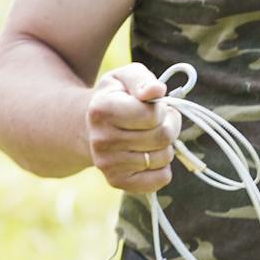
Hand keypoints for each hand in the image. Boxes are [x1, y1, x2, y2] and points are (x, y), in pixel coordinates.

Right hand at [85, 62, 181, 193]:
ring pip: (164, 158)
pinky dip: (163, 167)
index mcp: (102, 110)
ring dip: (165, 146)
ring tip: (150, 137)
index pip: (153, 115)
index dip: (162, 108)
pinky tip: (149, 155)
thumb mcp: (125, 78)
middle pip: (162, 137)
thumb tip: (157, 91)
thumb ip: (142, 80)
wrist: (90, 127)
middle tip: (160, 121)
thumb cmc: (116, 99)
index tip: (156, 106)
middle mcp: (101, 140)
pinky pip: (161, 179)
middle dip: (169, 126)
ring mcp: (107, 165)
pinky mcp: (117, 182)